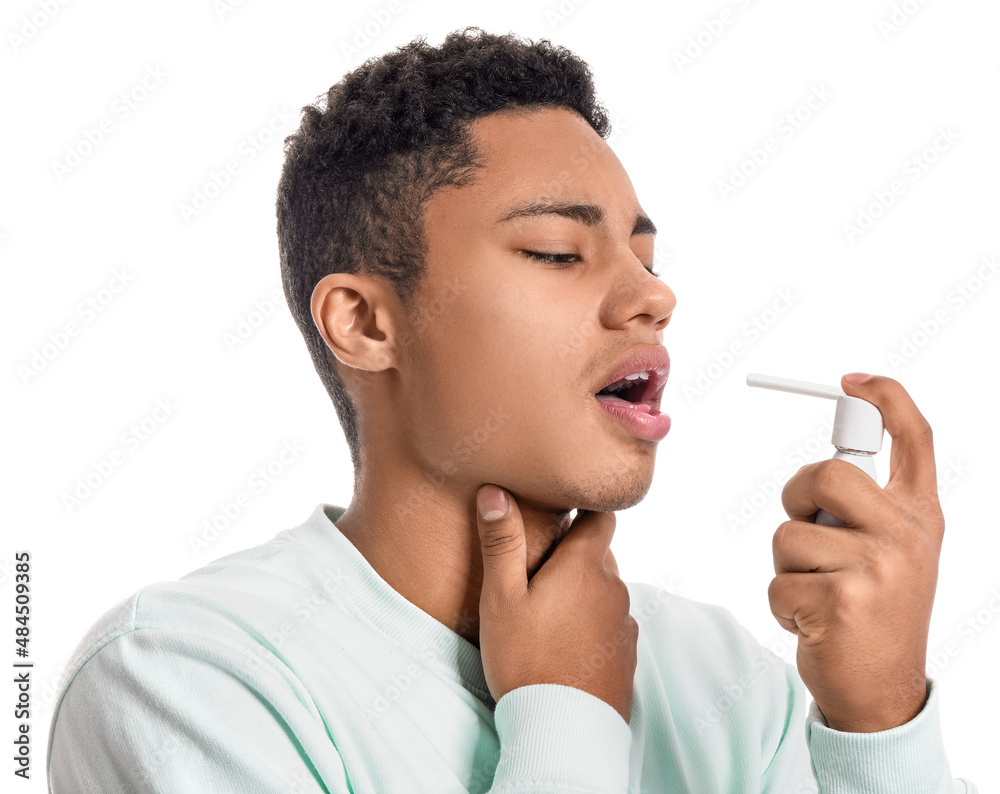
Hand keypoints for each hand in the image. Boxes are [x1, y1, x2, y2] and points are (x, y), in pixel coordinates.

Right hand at [475, 484, 637, 722]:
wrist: (563, 731)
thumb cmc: (526, 660)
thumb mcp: (502, 599)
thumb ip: (502, 543)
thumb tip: (496, 492)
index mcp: (585, 567)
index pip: (601, 517)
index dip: (584, 510)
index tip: (561, 513)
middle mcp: (614, 588)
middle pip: (601, 555)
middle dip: (575, 555)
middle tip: (539, 569)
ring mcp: (624, 623)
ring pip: (606, 590)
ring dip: (584, 591)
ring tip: (549, 610)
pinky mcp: (626, 654)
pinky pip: (611, 623)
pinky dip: (593, 623)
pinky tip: (566, 642)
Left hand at [769, 373, 943, 731]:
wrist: (883, 692)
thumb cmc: (876, 613)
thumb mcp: (895, 555)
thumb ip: (870, 510)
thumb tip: (820, 471)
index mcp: (921, 516)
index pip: (914, 439)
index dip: (886, 398)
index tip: (852, 379)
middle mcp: (908, 535)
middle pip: (827, 473)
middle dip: (795, 496)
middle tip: (802, 525)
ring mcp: (878, 567)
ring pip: (788, 533)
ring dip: (786, 566)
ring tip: (817, 593)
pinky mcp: (842, 599)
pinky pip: (777, 580)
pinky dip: (781, 603)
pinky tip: (812, 622)